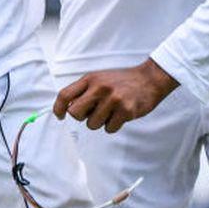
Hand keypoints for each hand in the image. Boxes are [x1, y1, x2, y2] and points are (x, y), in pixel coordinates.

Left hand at [54, 59, 178, 132]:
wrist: (150, 79)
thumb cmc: (122, 81)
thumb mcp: (100, 78)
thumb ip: (84, 90)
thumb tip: (67, 108)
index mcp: (90, 79)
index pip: (65, 95)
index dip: (58, 108)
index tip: (60, 116)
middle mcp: (100, 88)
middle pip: (75, 114)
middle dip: (82, 117)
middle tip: (93, 112)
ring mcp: (113, 99)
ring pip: (92, 125)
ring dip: (100, 122)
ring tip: (111, 111)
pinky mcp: (125, 111)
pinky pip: (109, 129)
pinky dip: (113, 126)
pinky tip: (121, 115)